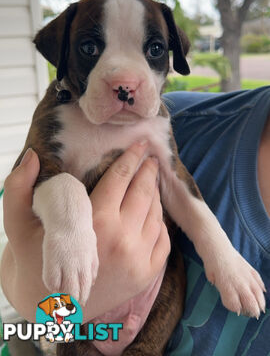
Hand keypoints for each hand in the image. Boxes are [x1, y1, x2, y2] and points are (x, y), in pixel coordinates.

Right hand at [1, 143, 169, 321]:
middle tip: (151, 158)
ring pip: (156, 215)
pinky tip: (154, 212)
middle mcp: (122, 240)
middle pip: (144, 193)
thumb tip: (32, 155)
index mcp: (94, 223)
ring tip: (151, 180)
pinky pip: (163, 240)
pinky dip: (161, 222)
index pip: (120, 178)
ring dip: (155, 194)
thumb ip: (18, 187)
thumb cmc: (34, 260)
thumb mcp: (17, 224)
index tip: (140, 144)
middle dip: (149, 171)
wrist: (48, 307)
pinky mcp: (146, 276)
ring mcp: (138, 260)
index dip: (131, 157)